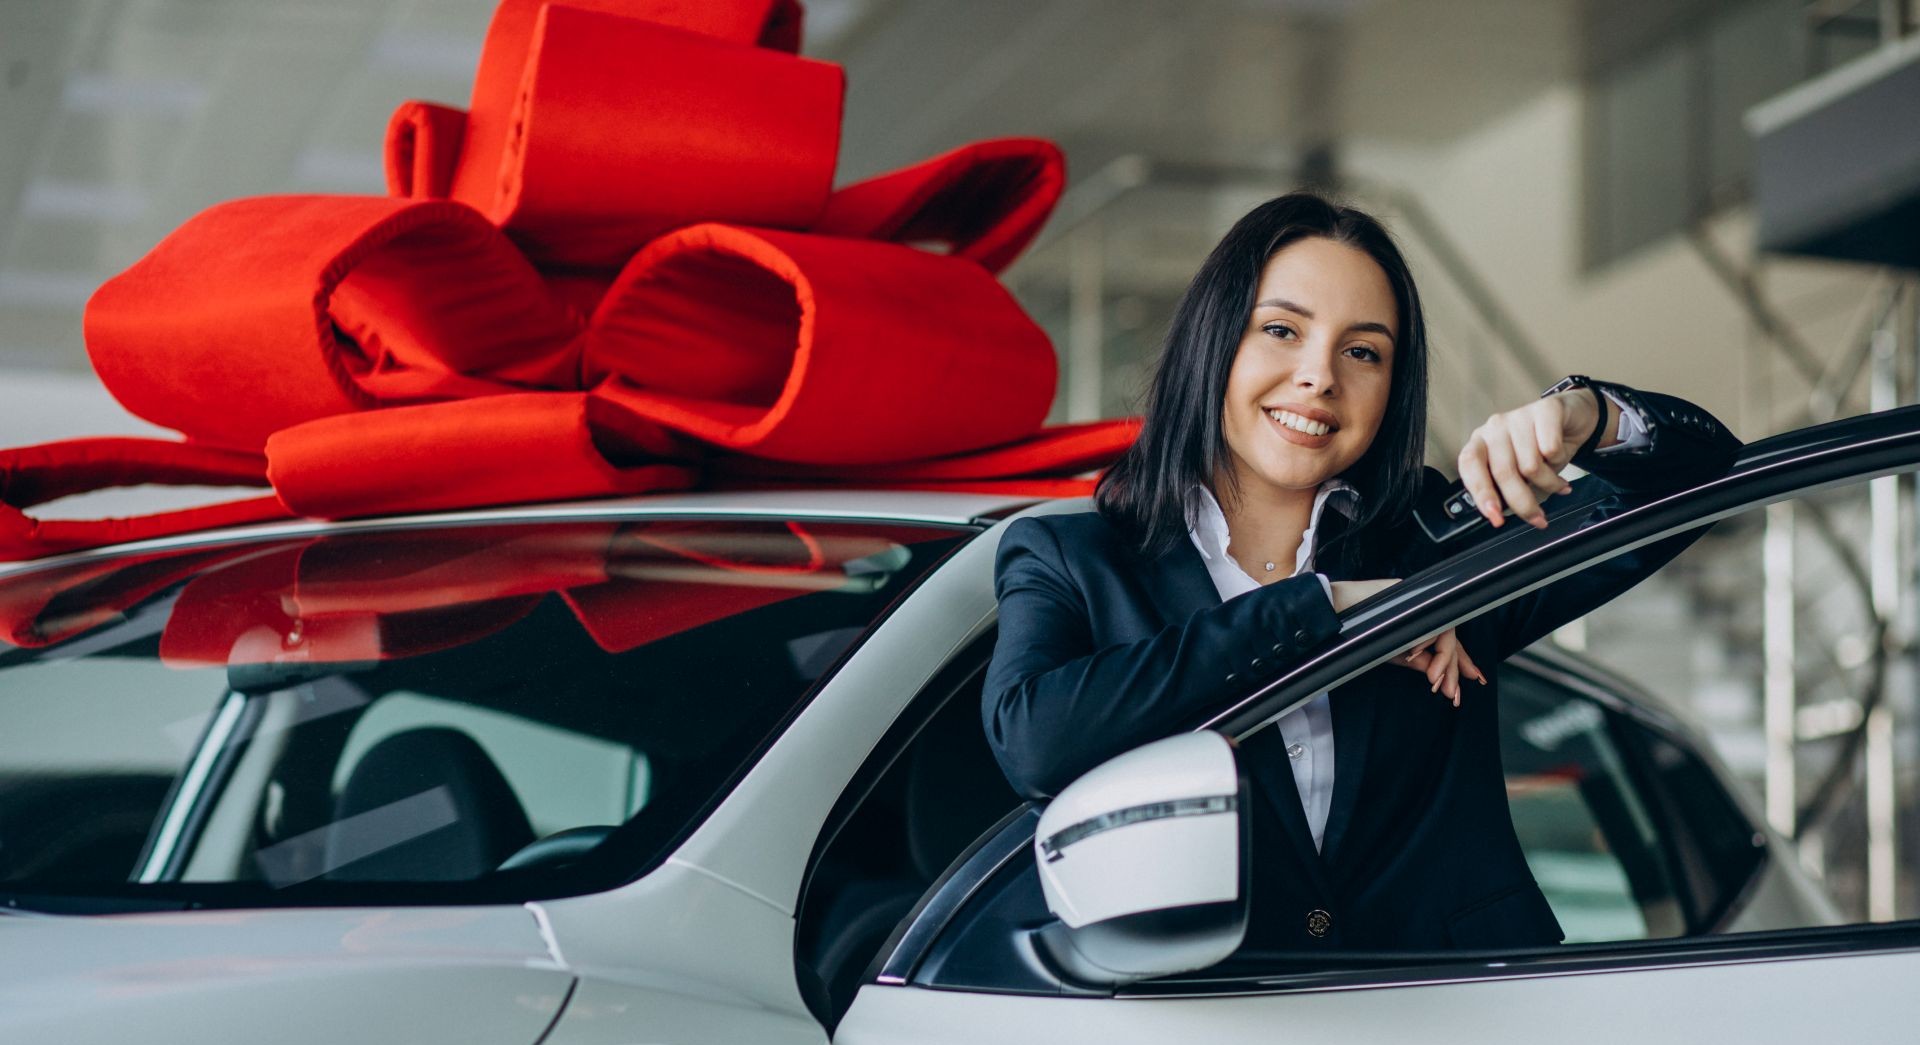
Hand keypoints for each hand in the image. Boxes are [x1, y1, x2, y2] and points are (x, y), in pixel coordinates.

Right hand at [1329, 581, 1483, 704]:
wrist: (1333, 612)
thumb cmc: (1356, 632)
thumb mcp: (1391, 652)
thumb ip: (1416, 661)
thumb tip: (1438, 675)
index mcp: (1419, 621)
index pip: (1447, 641)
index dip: (1462, 660)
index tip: (1477, 678)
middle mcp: (1422, 609)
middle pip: (1450, 638)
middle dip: (1453, 668)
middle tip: (1452, 693)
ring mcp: (1418, 601)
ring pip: (1444, 632)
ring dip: (1442, 661)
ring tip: (1434, 682)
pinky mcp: (1412, 596)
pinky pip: (1428, 622)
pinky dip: (1427, 641)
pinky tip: (1419, 657)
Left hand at [1456, 390, 1616, 528]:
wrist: (1573, 417)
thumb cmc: (1541, 448)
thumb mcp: (1520, 471)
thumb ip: (1505, 488)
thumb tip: (1500, 514)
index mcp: (1481, 442)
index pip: (1470, 466)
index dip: (1481, 493)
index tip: (1495, 517)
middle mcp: (1495, 428)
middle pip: (1504, 472)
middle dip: (1523, 503)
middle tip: (1538, 518)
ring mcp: (1519, 416)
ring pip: (1530, 465)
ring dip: (1548, 483)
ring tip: (1557, 484)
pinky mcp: (1545, 410)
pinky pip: (1551, 449)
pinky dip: (1560, 462)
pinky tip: (1561, 460)